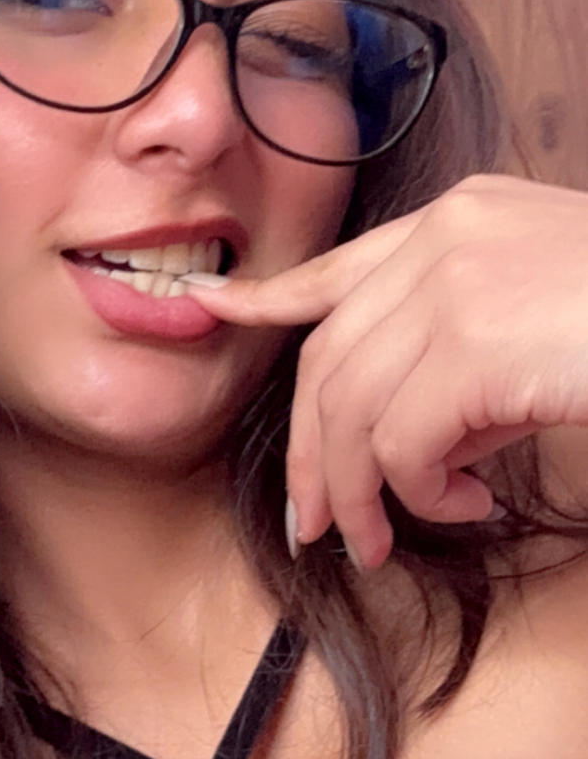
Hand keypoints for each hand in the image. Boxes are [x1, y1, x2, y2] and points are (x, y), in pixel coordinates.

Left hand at [183, 175, 587, 568]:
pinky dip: (419, 495)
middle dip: (309, 452)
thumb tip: (413, 437)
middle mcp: (446, 237)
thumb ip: (467, 345)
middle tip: (316, 523)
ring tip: (385, 540)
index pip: (339, 267)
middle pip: (327, 358)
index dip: (270, 299)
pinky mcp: (476, 341)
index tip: (214, 312)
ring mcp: (458, 282)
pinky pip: (402, 444)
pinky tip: (464, 507)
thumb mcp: (543, 312)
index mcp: (462, 218)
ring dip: (359, 493)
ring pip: (351, 410)